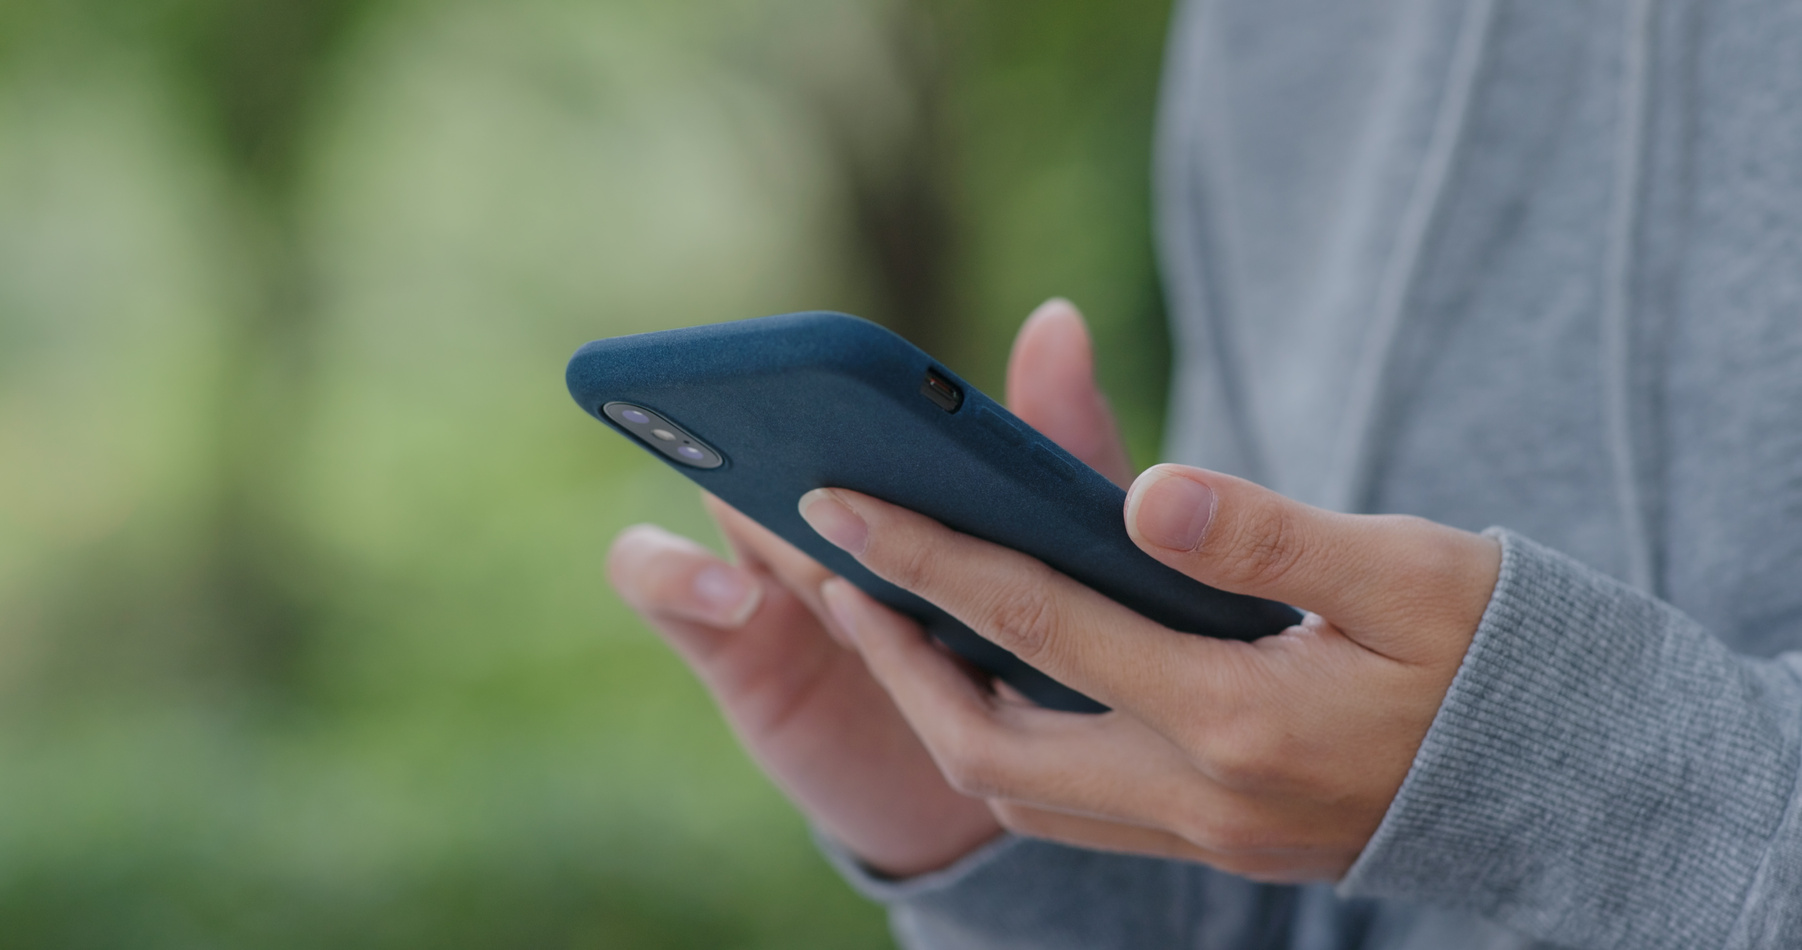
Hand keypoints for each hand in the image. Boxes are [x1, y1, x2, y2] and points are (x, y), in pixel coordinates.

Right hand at [606, 299, 1128, 875]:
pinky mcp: (725, 640)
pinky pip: (658, 583)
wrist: (992, 787)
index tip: (848, 366)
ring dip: (754, 504)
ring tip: (792, 531)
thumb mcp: (1063, 552)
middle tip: (810, 435)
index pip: (851, 389)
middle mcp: (821, 503)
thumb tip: (1058, 319)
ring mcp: (765, 565)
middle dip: (789, 430)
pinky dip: (677, 574)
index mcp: (898, 464)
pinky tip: (739, 596)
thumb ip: (1055, 445)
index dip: (839, 371)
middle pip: (779, 436)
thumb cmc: (1031, 654)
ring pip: (720, 496)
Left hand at [799, 460, 1500, 881]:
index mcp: (1239, 717)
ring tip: (896, 619)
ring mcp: (1207, 832)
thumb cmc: (1498, 655)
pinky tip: (1001, 679)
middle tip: (835, 573)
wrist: (1569, 781)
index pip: (1039, 625)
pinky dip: (1010, 742)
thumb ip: (1269, 537)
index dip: (928, 558)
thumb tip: (1146, 494)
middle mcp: (1203, 794)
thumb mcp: (1406, 572)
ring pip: (1021, 792)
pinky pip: (1073, 807)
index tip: (840, 503)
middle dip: (893, 659)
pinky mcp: (1218, 839)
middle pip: (990, 744)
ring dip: (941, 709)